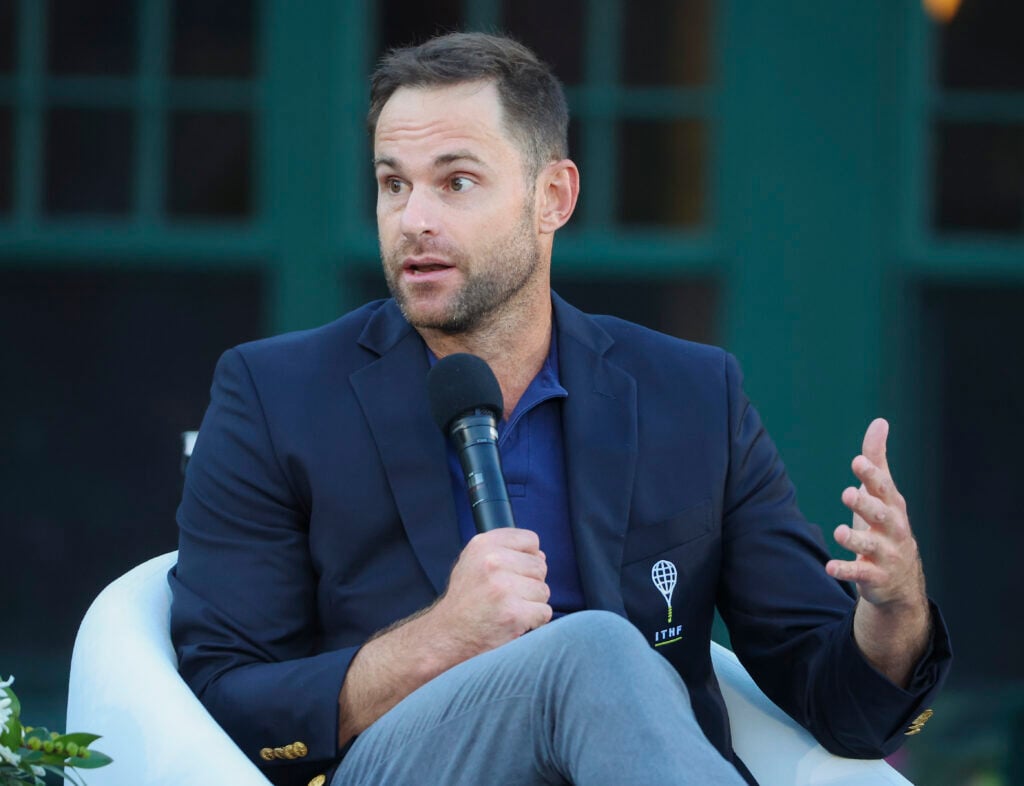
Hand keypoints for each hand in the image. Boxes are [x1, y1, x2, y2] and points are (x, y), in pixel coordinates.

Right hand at [336, 528, 550, 744]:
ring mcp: (503, 587)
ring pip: (543, 590)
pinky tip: (513, 622)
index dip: (528, 557)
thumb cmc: (464, 600)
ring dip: (532, 603)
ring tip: (508, 609)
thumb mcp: (473, 562)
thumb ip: (504, 553)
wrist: (446, 635)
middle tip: (507, 596)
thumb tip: (540, 556)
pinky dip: (534, 621)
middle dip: (530, 583)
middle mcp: (492, 561)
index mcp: (483, 545)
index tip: (514, 572)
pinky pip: (544, 612)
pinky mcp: (514, 613)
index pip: (530, 540)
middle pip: (540, 566)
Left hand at [826, 418, 929, 684]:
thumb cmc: (885, 525)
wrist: (901, 580)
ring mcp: (886, 554)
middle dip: (866, 504)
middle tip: (848, 493)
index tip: (858, 461)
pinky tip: (830, 567)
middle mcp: (893, 529)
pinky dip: (846, 570)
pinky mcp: (875, 576)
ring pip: (871, 545)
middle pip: (881, 515)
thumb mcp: (882, 494)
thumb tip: (879, 422)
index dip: (873, 475)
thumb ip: (877, 460)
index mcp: (893, 506)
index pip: (884, 488)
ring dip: (855, 539)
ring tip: (839, 532)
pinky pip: (860, 573)